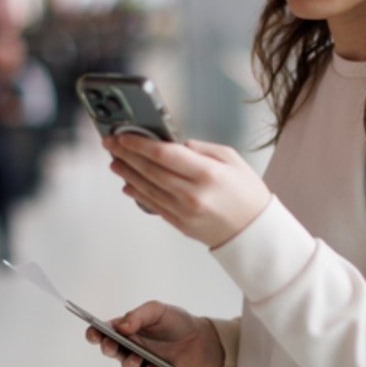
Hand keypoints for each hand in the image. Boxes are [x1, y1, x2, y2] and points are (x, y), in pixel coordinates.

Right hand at [85, 301, 223, 366]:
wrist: (199, 337)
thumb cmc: (174, 321)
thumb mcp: (157, 310)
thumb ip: (138, 315)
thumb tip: (121, 326)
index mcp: (125, 330)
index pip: (102, 332)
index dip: (94, 333)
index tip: (93, 331)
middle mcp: (128, 348)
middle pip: (110, 350)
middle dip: (107, 347)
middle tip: (110, 344)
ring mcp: (140, 363)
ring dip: (129, 362)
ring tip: (137, 356)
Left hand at [103, 134, 271, 248]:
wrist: (254, 231)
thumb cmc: (246, 193)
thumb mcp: (231, 159)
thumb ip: (199, 148)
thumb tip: (172, 142)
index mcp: (207, 173)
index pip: (164, 154)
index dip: (139, 143)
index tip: (123, 135)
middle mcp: (192, 194)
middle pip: (150, 170)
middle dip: (126, 154)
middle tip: (111, 143)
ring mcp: (184, 212)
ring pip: (146, 188)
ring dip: (127, 173)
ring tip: (115, 161)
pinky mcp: (179, 224)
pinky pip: (152, 205)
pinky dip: (137, 193)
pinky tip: (127, 183)